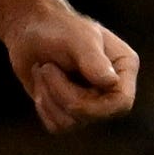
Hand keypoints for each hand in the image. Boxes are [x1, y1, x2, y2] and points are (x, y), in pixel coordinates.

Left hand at [7, 7, 138, 131]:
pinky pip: (57, 126)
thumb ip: (94, 60)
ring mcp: (91, 102)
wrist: (30, 31)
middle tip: (46, 67)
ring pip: (72, 123)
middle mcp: (112, 89)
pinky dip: (43, 106)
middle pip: (94, 115)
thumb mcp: (77, 38)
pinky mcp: (70, 112)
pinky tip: (41, 84)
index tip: (67, 83)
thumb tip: (111, 83)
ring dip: (49, 97)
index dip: (95, 106)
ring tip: (43, 70)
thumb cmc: (57, 28)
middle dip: (63, 94)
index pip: (122, 102)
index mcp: (123, 68)